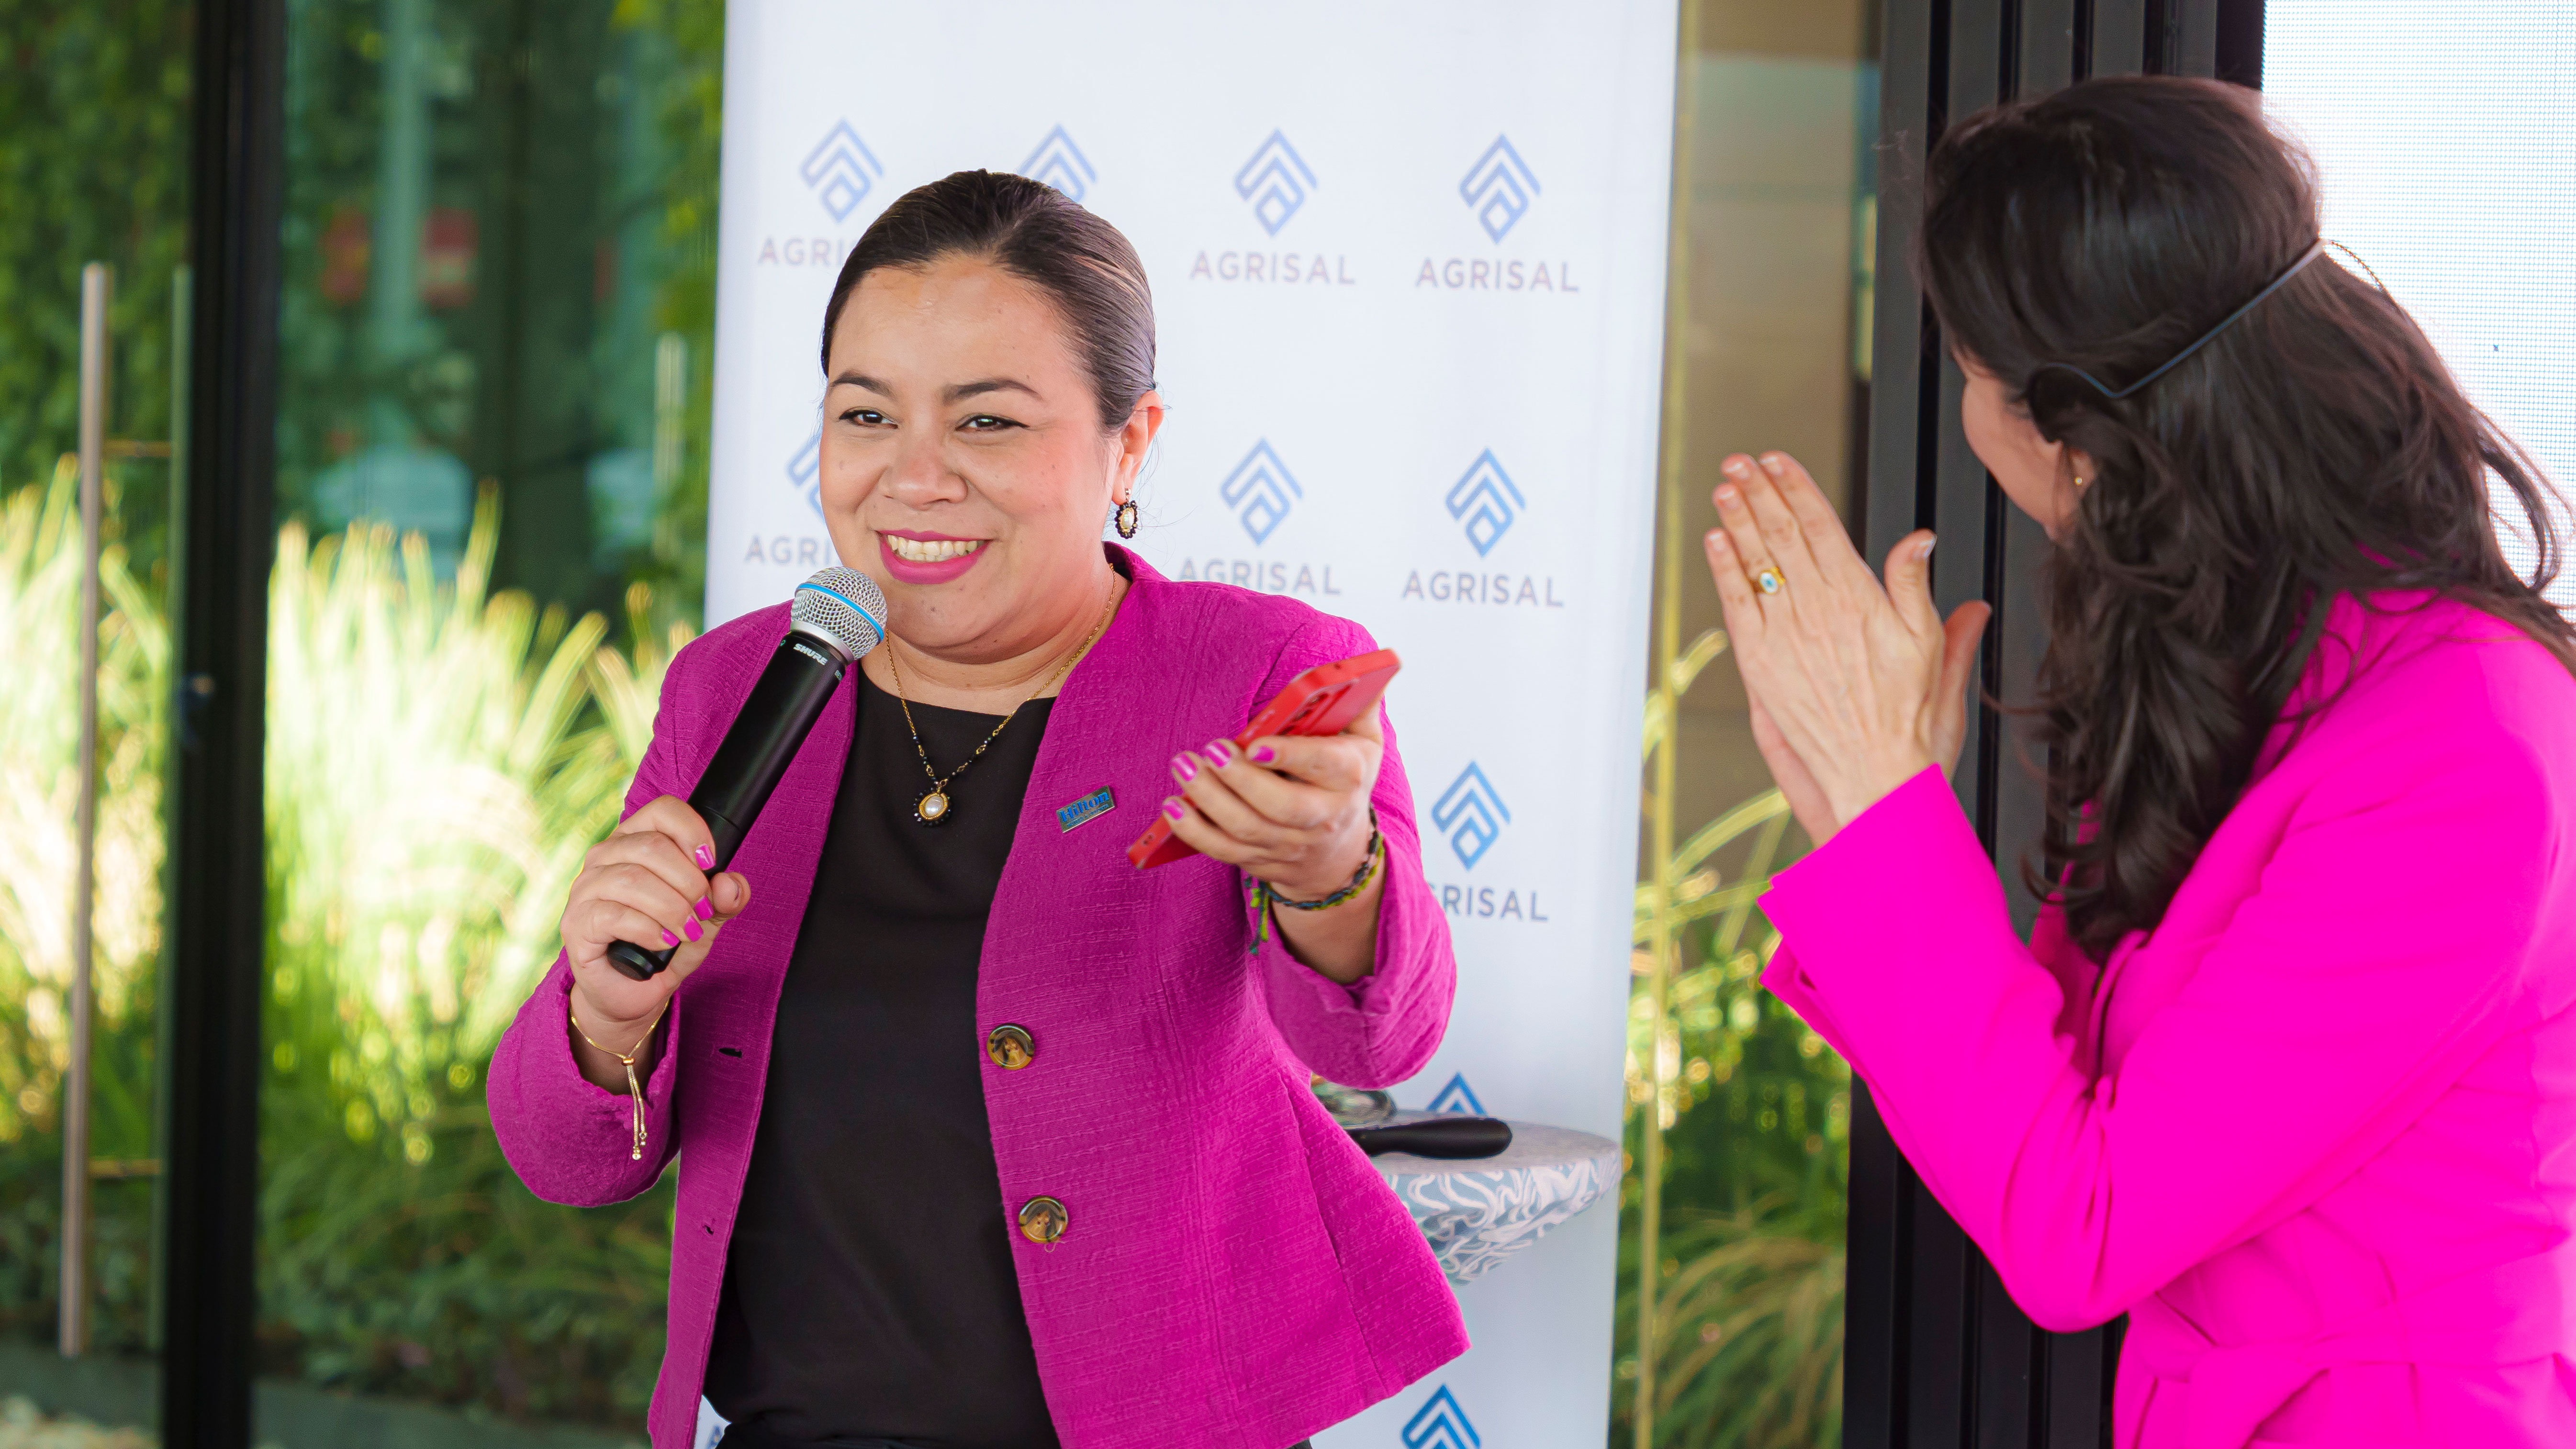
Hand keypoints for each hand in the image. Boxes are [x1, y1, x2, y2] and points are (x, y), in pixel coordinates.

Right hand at [559, 796, 751, 1041]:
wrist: (631, 991)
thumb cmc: (666, 945)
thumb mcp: (705, 920)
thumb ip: (724, 899)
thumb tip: (730, 884)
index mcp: (635, 841)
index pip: (662, 811)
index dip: (692, 831)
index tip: (711, 862)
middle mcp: (605, 857)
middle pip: (651, 846)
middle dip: (689, 881)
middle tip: (703, 910)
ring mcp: (585, 889)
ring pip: (632, 879)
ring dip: (671, 907)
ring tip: (687, 930)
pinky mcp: (576, 923)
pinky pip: (614, 915)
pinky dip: (648, 929)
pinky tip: (662, 942)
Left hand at [1160, 710, 1383, 900]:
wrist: (1338, 853)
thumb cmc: (1344, 780)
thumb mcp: (1364, 741)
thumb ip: (1359, 702)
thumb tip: (1357, 668)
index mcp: (1348, 778)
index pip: (1324, 766)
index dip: (1290, 756)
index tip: (1256, 743)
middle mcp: (1323, 817)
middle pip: (1281, 806)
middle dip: (1240, 779)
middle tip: (1209, 750)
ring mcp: (1290, 844)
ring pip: (1247, 828)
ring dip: (1209, 799)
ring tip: (1184, 766)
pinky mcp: (1261, 860)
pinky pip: (1224, 851)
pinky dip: (1194, 832)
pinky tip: (1173, 807)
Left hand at [1703, 451, 1988, 836]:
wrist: (1876, 776)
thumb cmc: (1908, 721)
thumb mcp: (1929, 645)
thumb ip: (1916, 586)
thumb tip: (1921, 540)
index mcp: (1859, 598)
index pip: (1821, 526)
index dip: (1797, 487)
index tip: (1780, 460)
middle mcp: (1817, 611)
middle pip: (1781, 535)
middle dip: (1759, 491)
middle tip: (1739, 461)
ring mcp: (1785, 636)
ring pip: (1755, 562)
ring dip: (1736, 519)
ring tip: (1724, 486)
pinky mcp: (1761, 664)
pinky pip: (1737, 605)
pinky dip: (1724, 569)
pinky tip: (1715, 541)